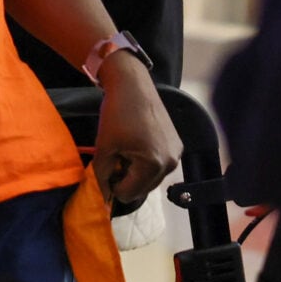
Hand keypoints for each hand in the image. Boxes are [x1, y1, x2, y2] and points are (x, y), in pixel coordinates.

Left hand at [91, 51, 180, 207]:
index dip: (113, 185)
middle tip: (115, 157)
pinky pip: (160, 165)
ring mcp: (177, 154)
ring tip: (125, 150)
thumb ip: (102, 175)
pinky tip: (137, 144)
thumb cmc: (117, 114)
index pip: (130, 193)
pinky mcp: (178, 145)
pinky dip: (147, 162)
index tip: (106, 168)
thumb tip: (102, 196)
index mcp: (154, 164)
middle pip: (143, 188)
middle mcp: (171, 163)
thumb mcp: (104, 147)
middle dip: (126, 179)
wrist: (133, 85)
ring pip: (151, 178)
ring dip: (136, 172)